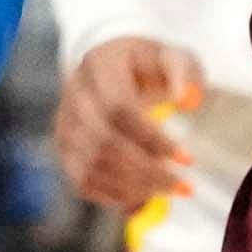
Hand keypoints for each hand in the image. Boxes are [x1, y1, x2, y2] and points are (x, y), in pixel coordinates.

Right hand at [48, 35, 202, 211]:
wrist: (113, 69)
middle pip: (104, 143)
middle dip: (147, 171)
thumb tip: (184, 98)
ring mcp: (64, 126)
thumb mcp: (169, 54)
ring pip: (92, 168)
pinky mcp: (64, 151)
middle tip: (183, 185)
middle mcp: (74, 96)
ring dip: (134, 187)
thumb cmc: (148, 64)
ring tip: (169, 190)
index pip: (120, 109)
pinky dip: (114, 196)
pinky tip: (145, 197)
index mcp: (99, 64)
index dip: (153, 138)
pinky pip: (83, 183)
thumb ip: (181, 69)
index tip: (187, 158)